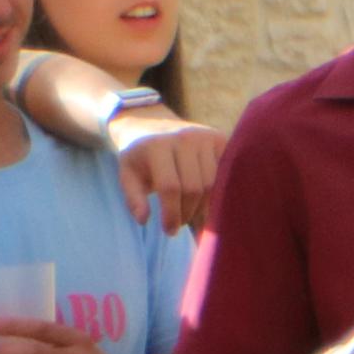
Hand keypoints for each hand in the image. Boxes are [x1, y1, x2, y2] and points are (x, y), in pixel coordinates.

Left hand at [109, 112, 223, 234]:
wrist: (151, 123)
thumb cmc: (140, 156)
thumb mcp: (127, 174)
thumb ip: (133, 197)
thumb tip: (144, 220)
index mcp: (158, 146)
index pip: (171, 187)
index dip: (172, 213)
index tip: (169, 230)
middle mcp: (185, 138)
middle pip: (195, 188)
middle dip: (188, 212)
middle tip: (181, 223)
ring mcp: (206, 137)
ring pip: (213, 184)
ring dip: (204, 206)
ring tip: (193, 214)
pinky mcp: (222, 139)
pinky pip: (226, 174)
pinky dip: (219, 192)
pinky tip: (209, 201)